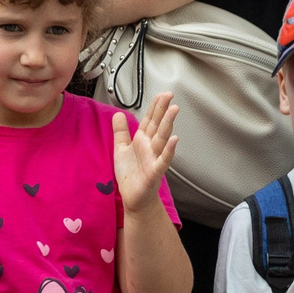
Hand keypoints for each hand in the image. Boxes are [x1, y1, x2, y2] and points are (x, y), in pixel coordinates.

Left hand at [112, 92, 178, 215]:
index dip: (155, 106)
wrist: (134, 198)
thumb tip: (118, 113)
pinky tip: (174, 140)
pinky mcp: (154, 172)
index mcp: (142, 141)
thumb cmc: (130, 176)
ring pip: (161, 139)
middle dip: (163, 110)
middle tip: (169, 95)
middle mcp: (150, 148)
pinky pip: (163, 160)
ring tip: (174, 110)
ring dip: (168, 124)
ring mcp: (154, 159)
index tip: (162, 94)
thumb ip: (120, 132)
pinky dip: (169, 150)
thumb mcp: (120, 149)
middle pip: (157, 125)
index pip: (149, 120)